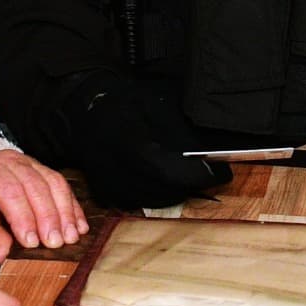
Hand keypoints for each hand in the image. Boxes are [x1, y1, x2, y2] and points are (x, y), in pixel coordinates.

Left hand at [0, 149, 86, 259]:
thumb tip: (4, 255)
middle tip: (55, 243)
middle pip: (36, 186)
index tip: (32, 242)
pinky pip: (64, 187)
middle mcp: (11, 162)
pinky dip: (73, 209)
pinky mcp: (46, 170)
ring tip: (70, 238)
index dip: (23, 217)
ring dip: (65, 213)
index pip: (10, 191)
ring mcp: (31, 163)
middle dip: (49, 217)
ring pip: (55, 183)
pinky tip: (78, 227)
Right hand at [51, 73, 228, 209]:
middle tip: (208, 172)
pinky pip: (140, 202)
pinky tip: (163, 178)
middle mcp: (114, 169)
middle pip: (165, 190)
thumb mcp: (155, 106)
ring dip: (176, 190)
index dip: (198, 175)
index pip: (169, 171)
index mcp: (127, 142)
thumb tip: (205, 156)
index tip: (220, 172)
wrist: (85, 111)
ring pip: (154, 200)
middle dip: (191, 183)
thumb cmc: (123, 104)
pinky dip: (157, 193)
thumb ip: (180, 133)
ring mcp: (107, 184)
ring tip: (187, 173)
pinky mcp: (105, 194)